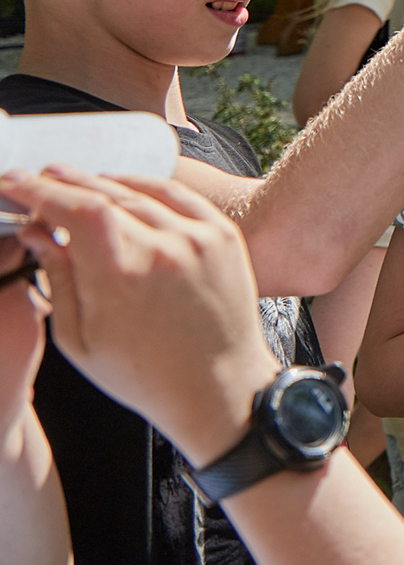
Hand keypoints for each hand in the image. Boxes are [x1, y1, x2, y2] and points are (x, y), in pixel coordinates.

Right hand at [0, 170, 279, 468]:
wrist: (218, 385)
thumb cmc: (142, 373)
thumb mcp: (79, 337)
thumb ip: (57, 277)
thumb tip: (37, 231)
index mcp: (120, 275)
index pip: (73, 209)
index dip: (39, 191)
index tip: (14, 183)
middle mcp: (162, 247)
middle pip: (103, 193)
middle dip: (63, 183)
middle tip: (36, 179)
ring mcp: (198, 237)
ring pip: (138, 192)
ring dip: (99, 182)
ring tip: (70, 180)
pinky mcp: (222, 235)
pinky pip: (177, 195)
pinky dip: (144, 186)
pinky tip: (120, 186)